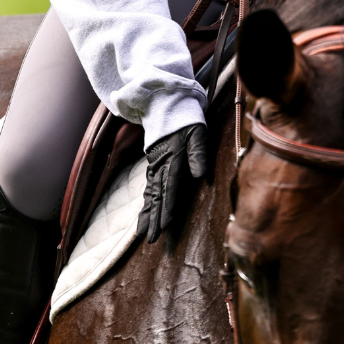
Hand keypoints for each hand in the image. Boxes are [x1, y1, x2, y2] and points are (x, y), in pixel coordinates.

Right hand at [137, 123, 207, 243]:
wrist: (167, 104)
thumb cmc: (187, 120)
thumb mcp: (197, 132)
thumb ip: (198, 153)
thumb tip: (201, 174)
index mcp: (174, 158)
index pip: (171, 186)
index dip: (168, 206)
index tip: (165, 225)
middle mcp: (161, 165)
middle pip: (157, 196)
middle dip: (154, 219)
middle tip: (152, 239)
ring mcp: (155, 166)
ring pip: (150, 194)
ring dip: (147, 214)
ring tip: (143, 234)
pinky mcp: (153, 165)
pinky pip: (148, 188)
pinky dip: (145, 204)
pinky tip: (143, 217)